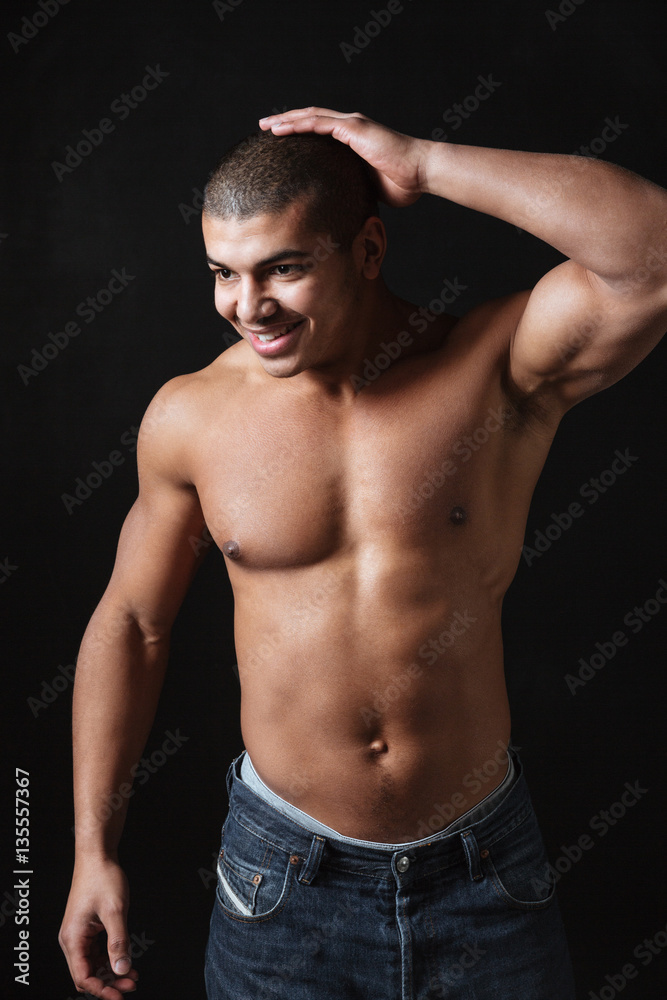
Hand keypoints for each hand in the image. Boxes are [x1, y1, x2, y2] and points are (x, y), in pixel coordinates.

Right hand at [59, 857, 138, 998]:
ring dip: (111, 972)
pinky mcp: (86, 928)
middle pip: (87, 974)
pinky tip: (126, 961)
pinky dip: (110, 959)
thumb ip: (118, 942)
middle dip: (108, 983)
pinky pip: (96, 952)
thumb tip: (122, 969)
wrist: (97, 855)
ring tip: (132, 976)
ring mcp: (78, 934)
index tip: (120, 995)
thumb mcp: (115, 911)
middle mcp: (71, 939)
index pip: (83, 977)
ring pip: (92, 964)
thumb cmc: (103, 877)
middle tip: (130, 986)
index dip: (101, 989)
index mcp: (72, 938)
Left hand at [259, 107, 428, 207]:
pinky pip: (318, 123)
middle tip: (266, 127)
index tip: (282, 140)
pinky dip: (298, 124)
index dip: (300, 132)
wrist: (420, 173)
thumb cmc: (403, 184)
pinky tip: (280, 129)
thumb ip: (354, 188)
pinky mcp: (353, 128)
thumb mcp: (370, 187)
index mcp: (354, 139)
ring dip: (286, 120)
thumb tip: (342, 206)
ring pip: (310, 117)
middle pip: (311, 119)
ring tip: (266, 125)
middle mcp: (351, 127)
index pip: (321, 131)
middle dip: (287, 122)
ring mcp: (352, 125)